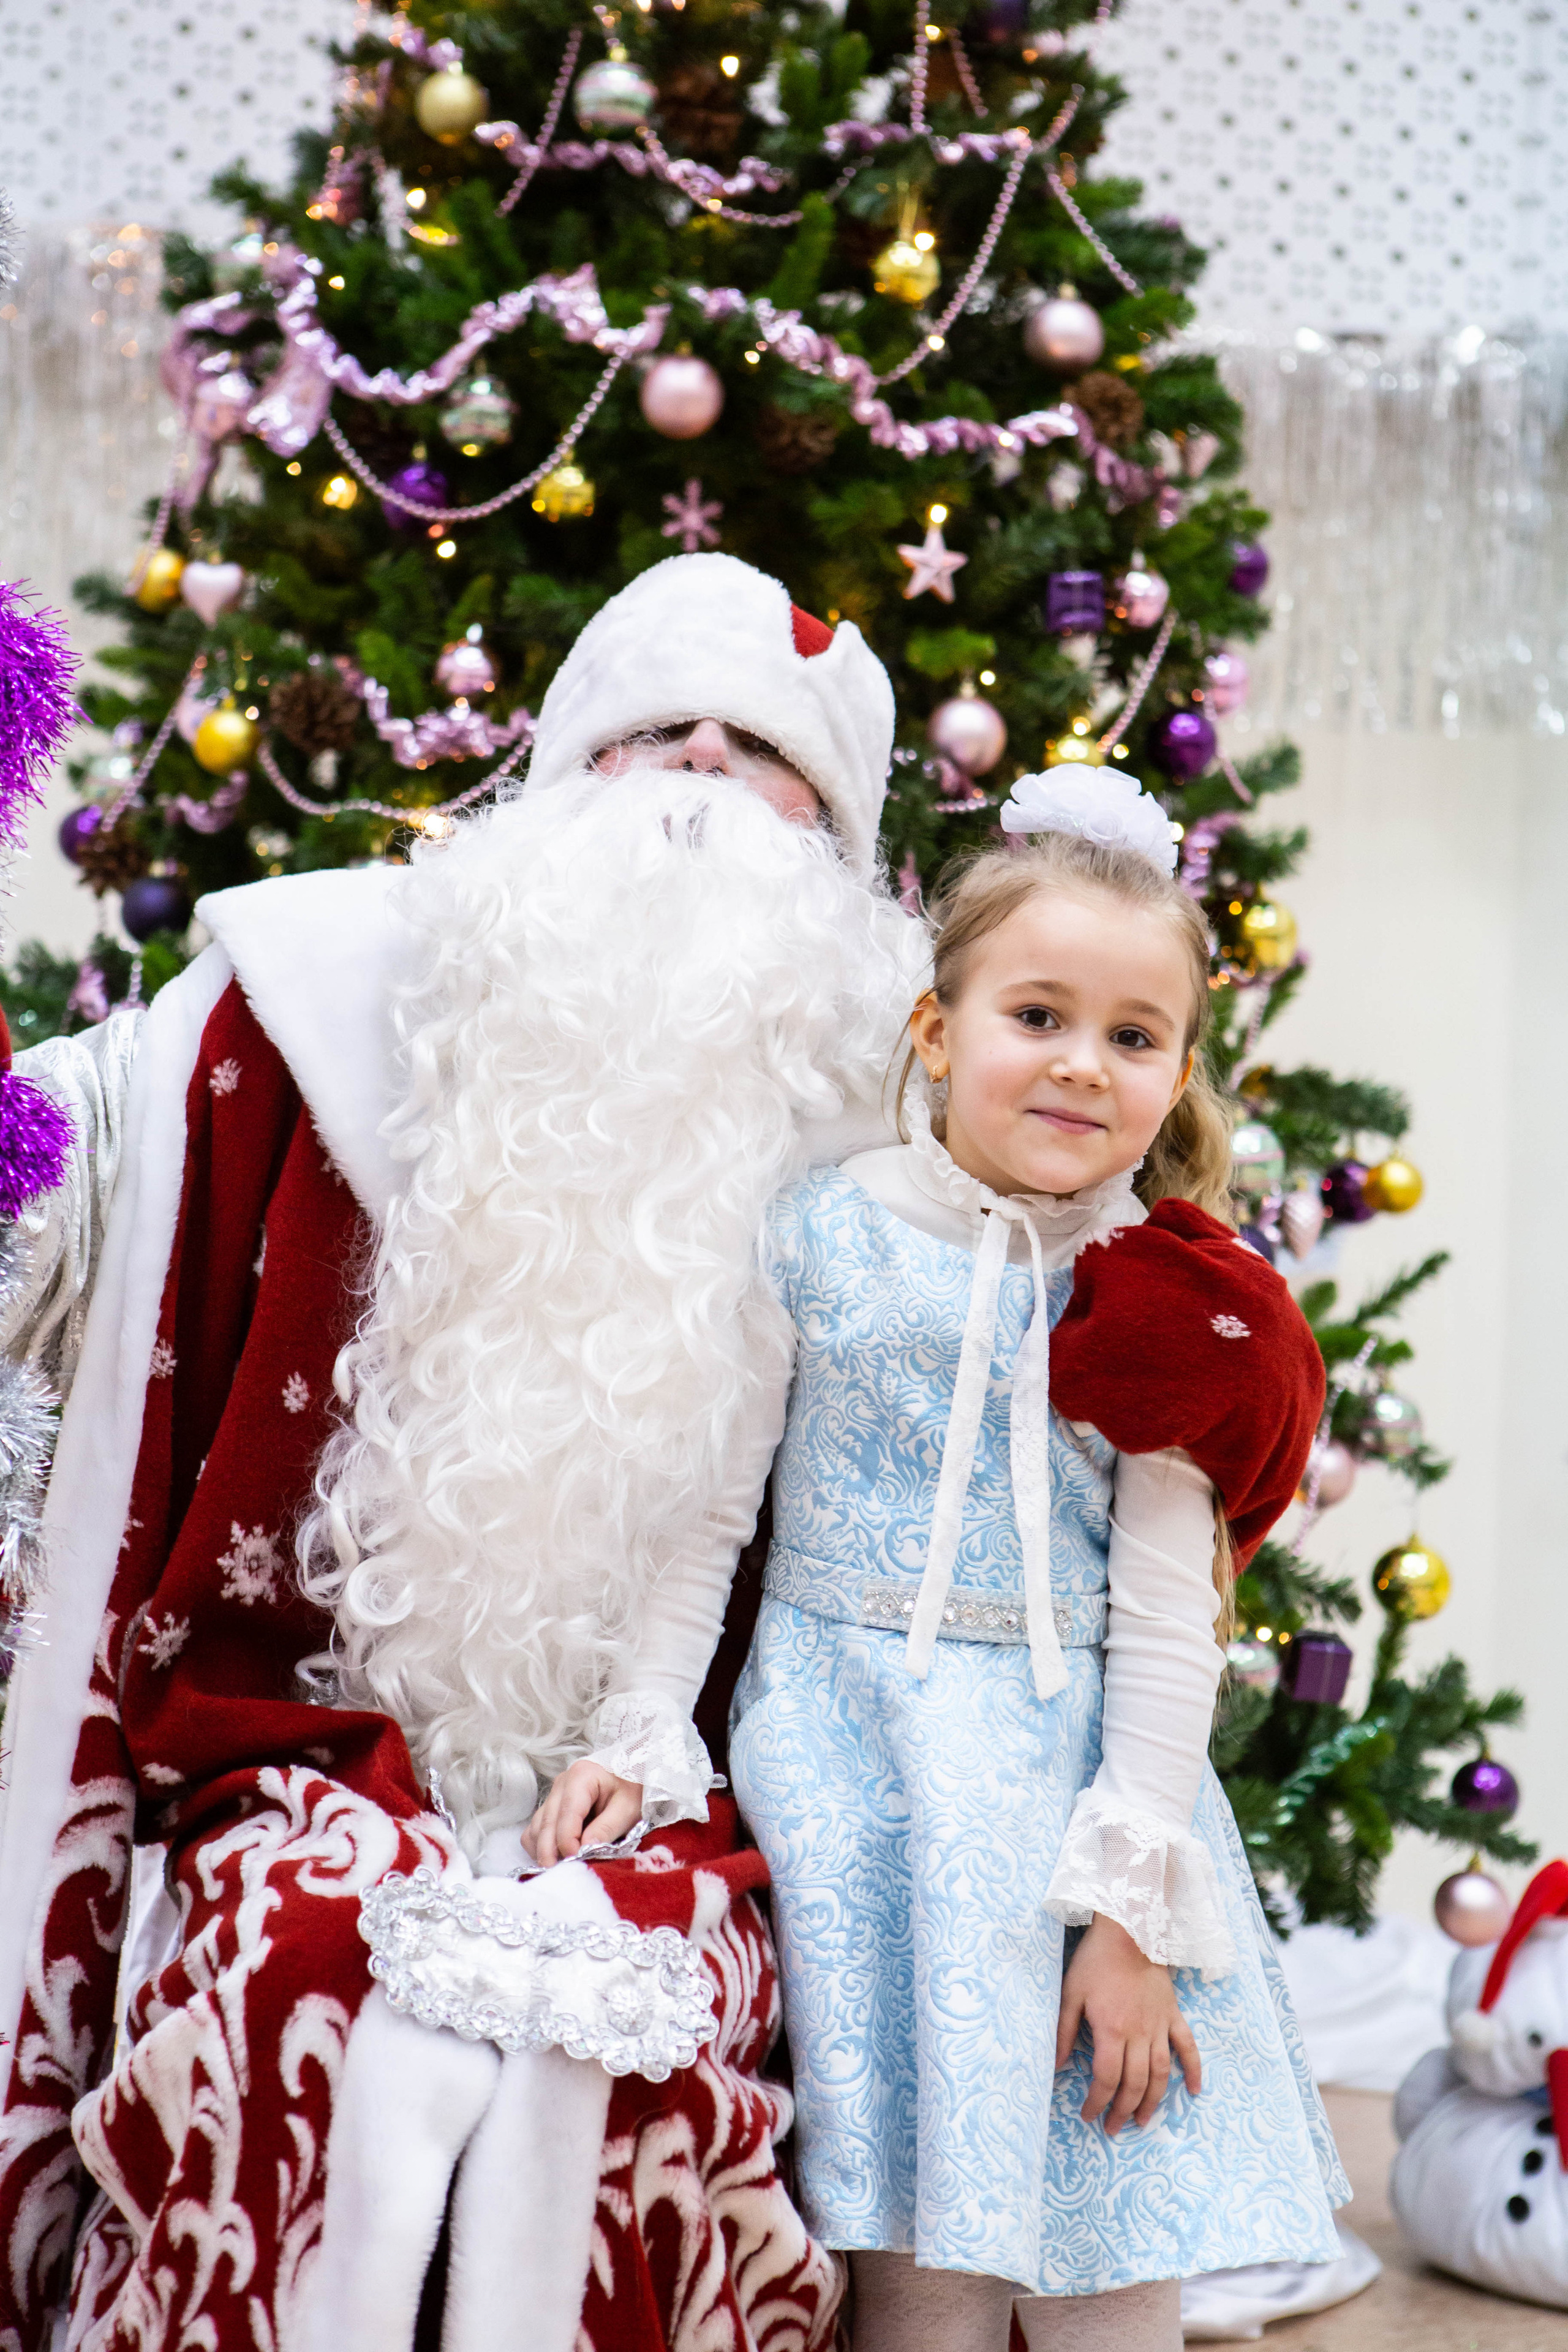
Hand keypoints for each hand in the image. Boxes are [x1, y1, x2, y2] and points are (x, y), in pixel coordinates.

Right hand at [522, 1761, 642, 1866]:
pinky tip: (556, 1858)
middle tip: (560, 1874)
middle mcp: (561, 1784)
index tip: (577, 1860)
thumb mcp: (628, 1808)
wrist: (630, 1778)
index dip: (568, 1841)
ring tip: (560, 1868)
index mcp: (581, 1777)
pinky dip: (540, 1846)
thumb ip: (607, 1827)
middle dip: (550, 1851)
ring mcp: (553, 1795)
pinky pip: (535, 1829)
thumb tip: (584, 1848)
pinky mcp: (551, 1807)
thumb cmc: (631, 1790)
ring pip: (536, 1827)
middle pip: (546, 1822)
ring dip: (544, 1850)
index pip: (567, 1813)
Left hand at [1055, 1913, 1201, 2135]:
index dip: (1097, 2102)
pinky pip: (1188, 2047)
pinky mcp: (1174, 2014)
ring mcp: (1160, 2025)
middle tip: (1113, 2128)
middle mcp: (1139, 2034)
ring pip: (1161, 2074)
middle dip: (1123, 2110)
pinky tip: (1194, 2091)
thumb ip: (1062, 2032)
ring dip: (1153, 2101)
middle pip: (1135, 2083)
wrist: (1130, 1929)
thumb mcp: (1070, 1993)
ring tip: (1143, 2121)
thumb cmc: (1095, 1960)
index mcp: (1111, 2030)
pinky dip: (1194, 2070)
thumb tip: (1055, 2066)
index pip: (1106, 2078)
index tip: (1088, 2116)